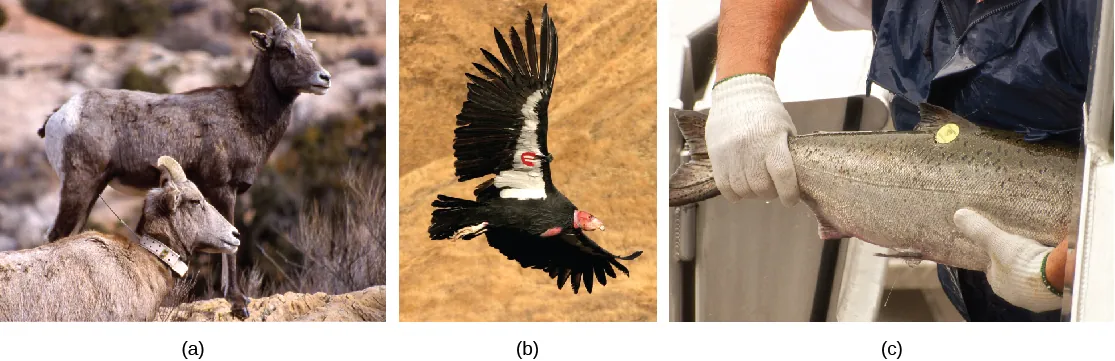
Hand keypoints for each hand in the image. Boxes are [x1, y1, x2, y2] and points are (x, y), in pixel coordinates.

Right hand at [705, 74, 799, 205]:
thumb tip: (793, 182)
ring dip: (752, 193)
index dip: (789, 194)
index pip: (783, 175)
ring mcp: (731, 153)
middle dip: (770, 193)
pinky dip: (735, 193)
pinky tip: (741, 185)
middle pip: (761, 187)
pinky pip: (724, 186)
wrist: (738, 93)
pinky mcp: (716, 156)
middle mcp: (750, 147)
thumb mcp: (785, 128)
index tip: (790, 200)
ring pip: (743, 190)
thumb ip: (787, 154)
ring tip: (755, 184)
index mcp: (772, 139)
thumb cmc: (767, 112)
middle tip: (772, 188)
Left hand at [953, 208, 1064, 311]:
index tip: (1001, 245)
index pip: (992, 270)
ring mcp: (1037, 298)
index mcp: (999, 286)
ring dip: (1034, 266)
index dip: (995, 257)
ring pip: (1032, 278)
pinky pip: (1050, 280)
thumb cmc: (1021, 262)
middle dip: (1016, 262)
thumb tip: (958, 215)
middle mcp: (1017, 296)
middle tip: (1023, 246)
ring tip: (1039, 251)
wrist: (1057, 277)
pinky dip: (1050, 271)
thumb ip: (980, 230)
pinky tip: (1053, 261)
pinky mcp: (1057, 295)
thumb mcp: (997, 242)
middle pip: (1013, 275)